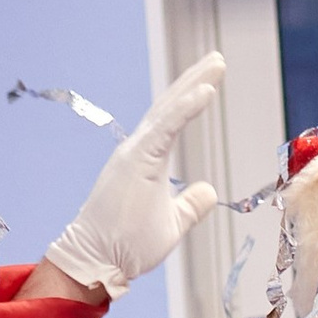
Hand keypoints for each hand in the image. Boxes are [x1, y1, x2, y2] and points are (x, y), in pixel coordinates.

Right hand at [41, 51, 225, 300]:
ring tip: (216, 66)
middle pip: (171, 105)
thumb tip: (209, 190)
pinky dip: (185, 109)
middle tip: (218, 59)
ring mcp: (137, 152)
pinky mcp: (137, 161)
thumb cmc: (128, 244)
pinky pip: (165, 129)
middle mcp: (140, 147)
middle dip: (196, 80)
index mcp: (148, 158)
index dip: (192, 96)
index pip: (172, 120)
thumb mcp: (172, 223)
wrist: (99, 259)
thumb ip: (190, 205)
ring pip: (168, 109)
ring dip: (193, 85)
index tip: (212, 79)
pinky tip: (204, 92)